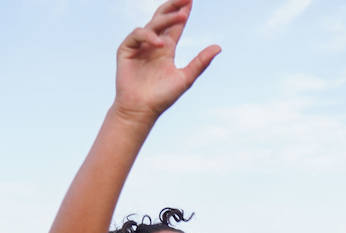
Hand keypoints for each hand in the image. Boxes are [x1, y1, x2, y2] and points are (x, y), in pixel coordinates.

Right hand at [112, 1, 220, 124]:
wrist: (142, 109)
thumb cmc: (163, 97)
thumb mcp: (186, 78)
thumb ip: (200, 62)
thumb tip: (219, 47)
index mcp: (167, 49)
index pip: (175, 26)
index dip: (183, 13)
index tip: (190, 1)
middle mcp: (153, 44)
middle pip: (162, 18)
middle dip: (173, 6)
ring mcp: (139, 46)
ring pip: (152, 24)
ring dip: (167, 18)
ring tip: (182, 17)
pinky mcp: (126, 50)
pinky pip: (137, 35)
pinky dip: (148, 36)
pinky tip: (159, 44)